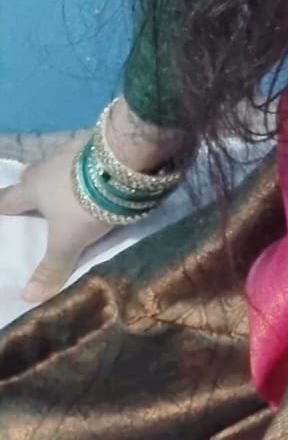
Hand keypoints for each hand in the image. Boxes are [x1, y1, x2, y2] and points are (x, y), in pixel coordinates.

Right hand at [0, 131, 121, 303]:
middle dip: (31, 183)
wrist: (123, 161)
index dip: (4, 204)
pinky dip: (88, 165)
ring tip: (67, 183)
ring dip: (62, 172)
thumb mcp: (68, 241)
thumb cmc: (85, 203)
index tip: (0, 206)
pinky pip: (88, 156)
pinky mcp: (101, 143)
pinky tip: (98, 171)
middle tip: (31, 189)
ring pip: (61, 162)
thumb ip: (52, 267)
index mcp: (35, 188)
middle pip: (35, 174)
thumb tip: (28, 297)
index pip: (10, 198)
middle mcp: (50, 164)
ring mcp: (76, 149)